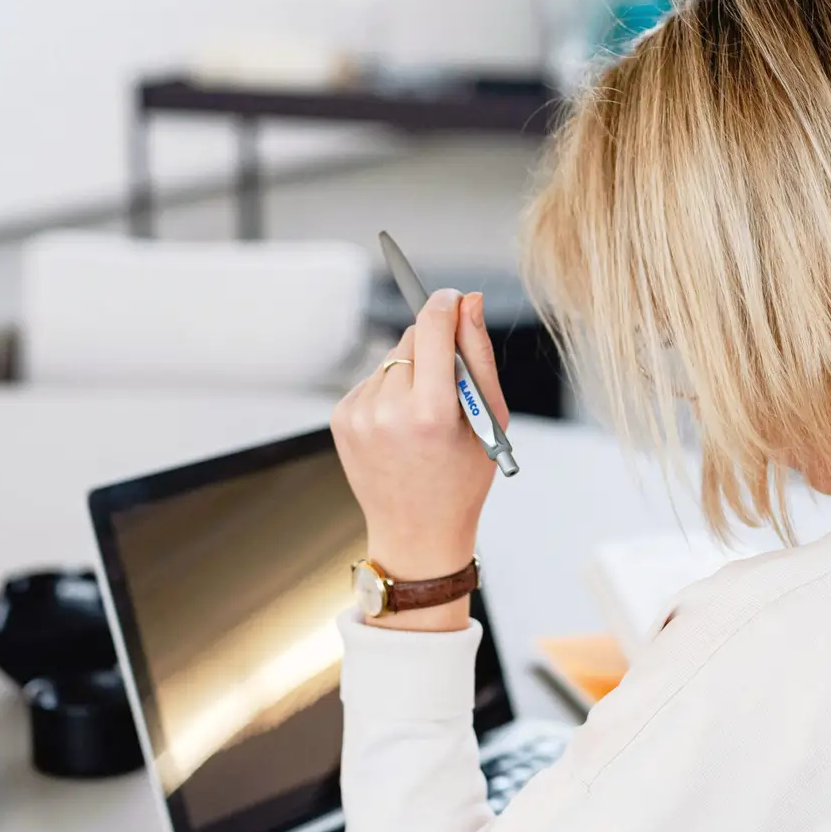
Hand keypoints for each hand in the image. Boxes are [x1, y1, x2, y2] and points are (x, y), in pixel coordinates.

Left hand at [331, 289, 510, 631]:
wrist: (417, 533)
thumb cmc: (462, 481)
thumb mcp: (488, 420)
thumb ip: (478, 355)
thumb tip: (468, 302)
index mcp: (430, 412)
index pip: (431, 326)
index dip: (444, 304)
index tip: (452, 298)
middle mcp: (387, 410)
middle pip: (411, 337)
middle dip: (433, 345)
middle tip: (449, 385)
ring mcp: (359, 414)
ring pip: (391, 357)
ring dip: (410, 370)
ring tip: (423, 416)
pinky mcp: (341, 417)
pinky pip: (372, 379)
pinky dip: (390, 390)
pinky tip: (401, 425)